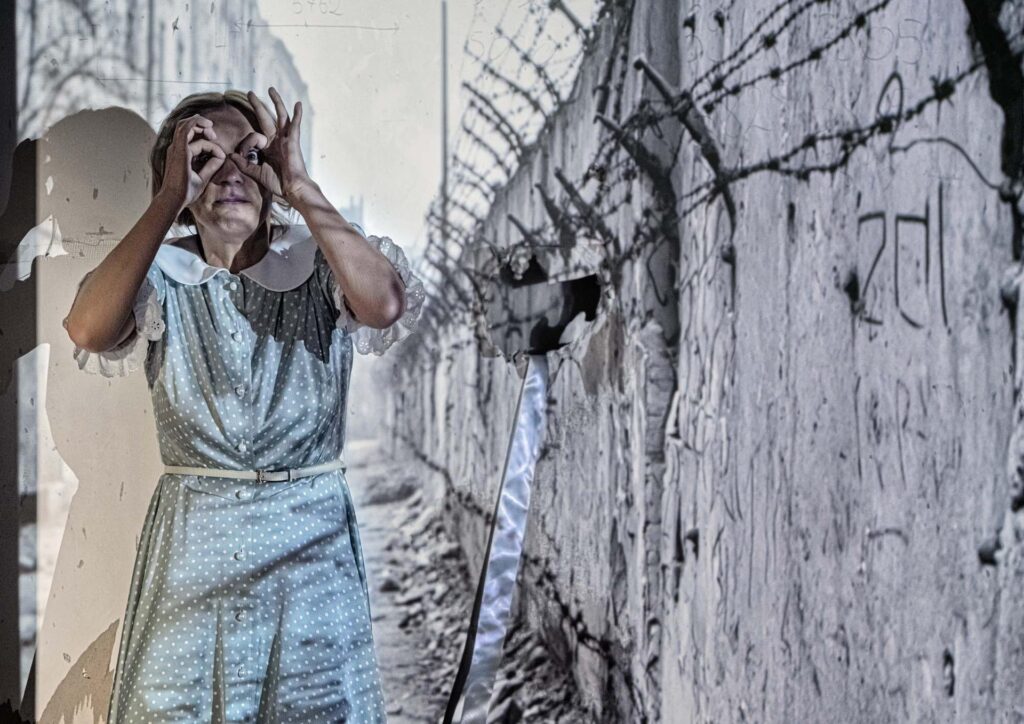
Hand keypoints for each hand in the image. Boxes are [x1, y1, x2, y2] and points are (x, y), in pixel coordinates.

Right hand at [159, 114, 225, 212]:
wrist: (174, 199)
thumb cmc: (185, 192)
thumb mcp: (202, 177)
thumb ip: (211, 166)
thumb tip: (222, 156)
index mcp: (179, 154)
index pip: (194, 142)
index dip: (210, 145)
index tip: (220, 156)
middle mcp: (175, 149)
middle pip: (186, 128)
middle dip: (202, 127)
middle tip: (213, 135)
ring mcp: (176, 148)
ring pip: (185, 125)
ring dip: (200, 123)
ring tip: (211, 128)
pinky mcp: (179, 150)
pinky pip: (186, 129)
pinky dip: (196, 123)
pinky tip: (207, 125)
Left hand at [229, 87, 313, 204]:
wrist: (292, 189)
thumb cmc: (278, 183)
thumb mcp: (257, 172)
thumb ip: (244, 164)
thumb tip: (231, 155)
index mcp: (269, 148)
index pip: (255, 136)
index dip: (246, 143)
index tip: (241, 153)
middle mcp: (278, 141)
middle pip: (267, 118)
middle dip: (258, 105)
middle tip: (250, 93)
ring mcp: (286, 140)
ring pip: (281, 116)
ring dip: (276, 102)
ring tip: (271, 89)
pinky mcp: (293, 141)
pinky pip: (295, 125)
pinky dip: (297, 114)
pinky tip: (298, 104)